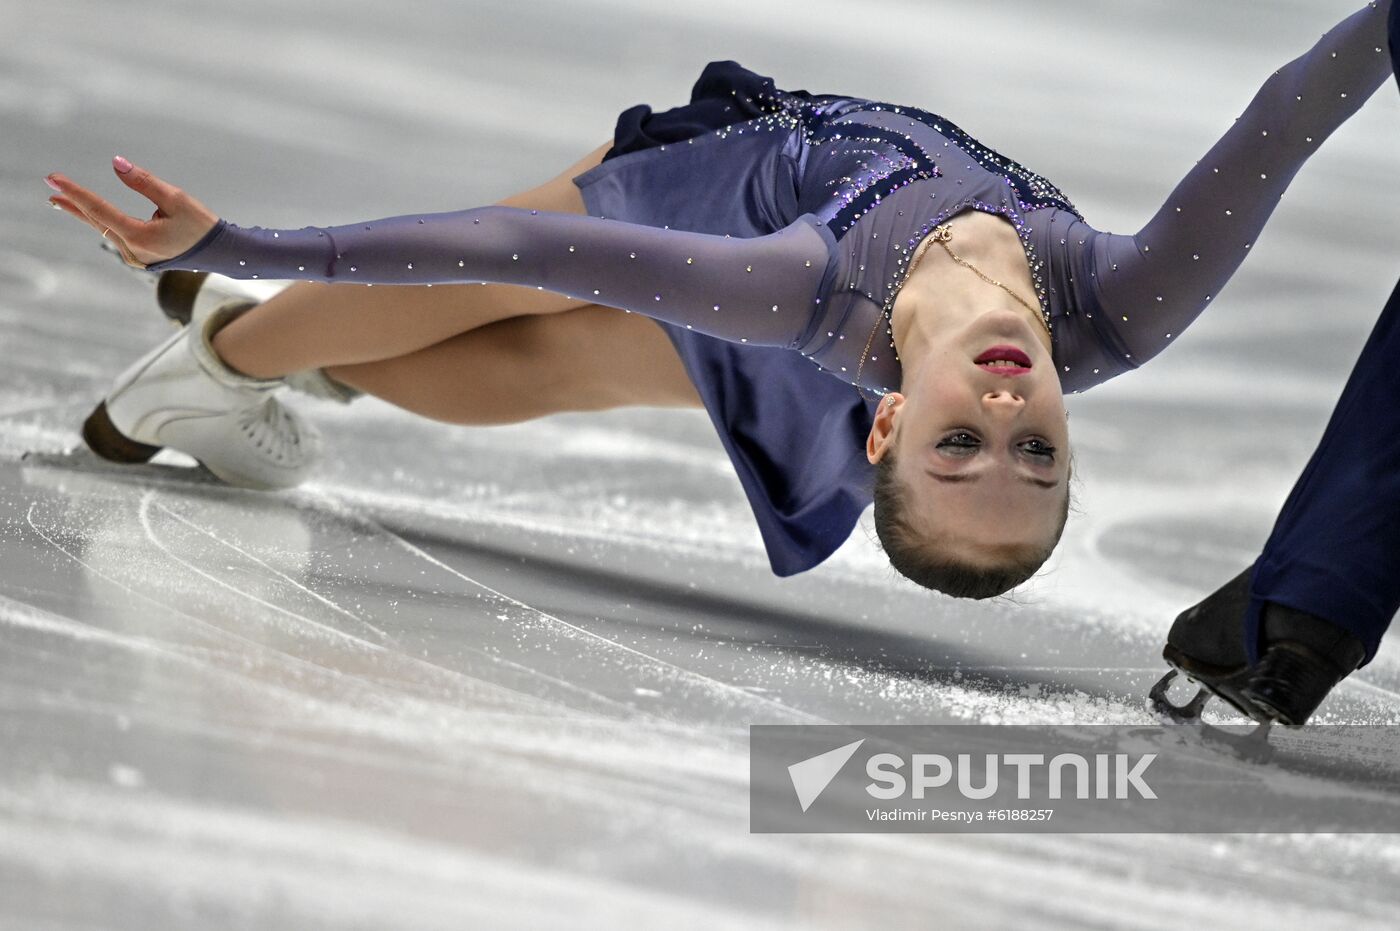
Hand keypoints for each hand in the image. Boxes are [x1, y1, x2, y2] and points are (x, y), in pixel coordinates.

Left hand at [46, 156, 218, 268]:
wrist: (222, 253)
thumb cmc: (202, 226)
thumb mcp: (176, 198)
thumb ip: (143, 182)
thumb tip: (116, 163)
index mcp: (139, 236)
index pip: (99, 209)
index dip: (75, 192)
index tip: (53, 178)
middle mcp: (132, 250)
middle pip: (96, 221)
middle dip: (72, 203)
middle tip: (50, 186)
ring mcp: (135, 257)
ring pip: (104, 229)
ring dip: (84, 213)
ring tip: (61, 200)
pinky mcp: (141, 259)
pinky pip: (115, 236)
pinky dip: (102, 223)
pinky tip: (91, 215)